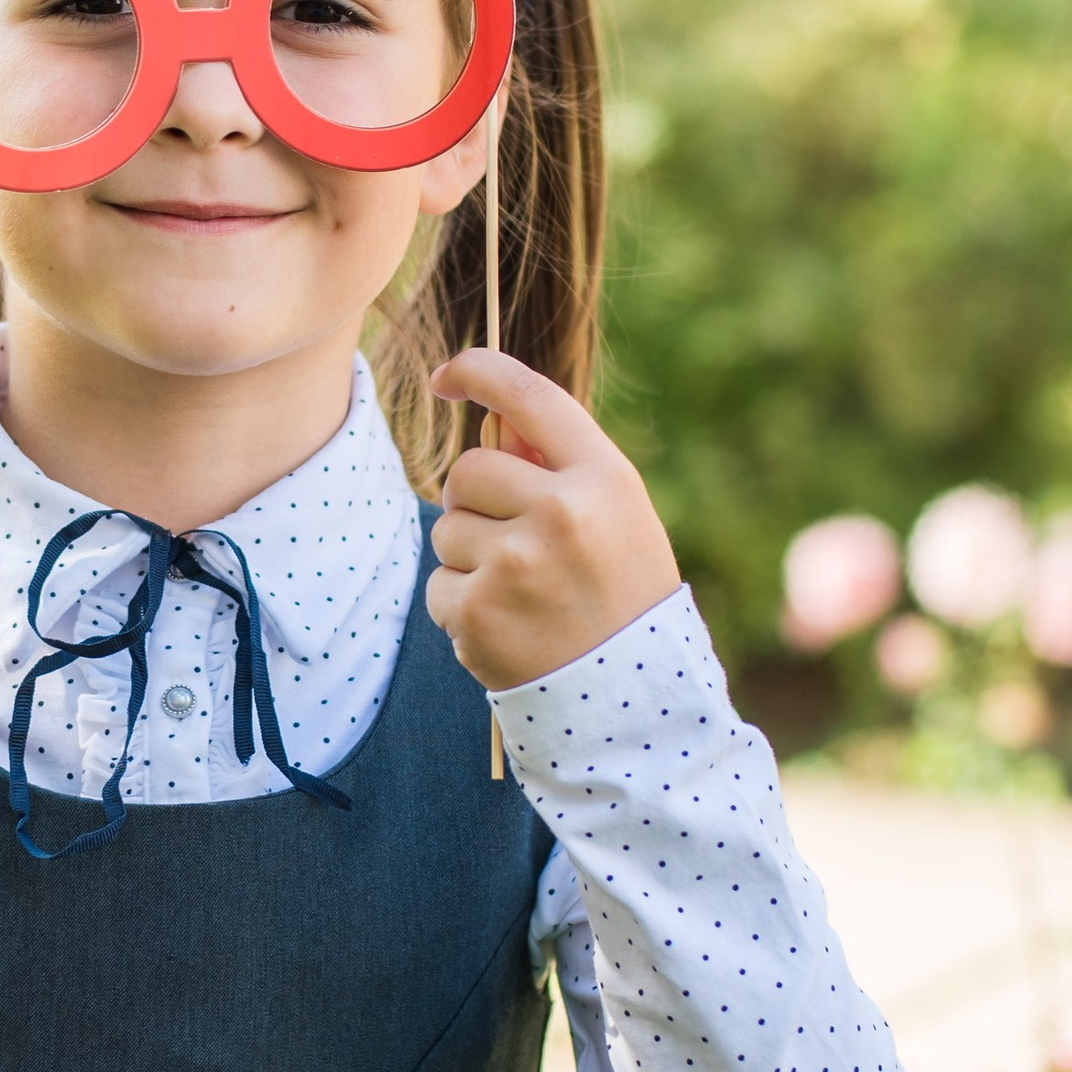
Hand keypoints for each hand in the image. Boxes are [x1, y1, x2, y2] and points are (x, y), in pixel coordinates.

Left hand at [427, 349, 679, 691]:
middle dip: (476, 500)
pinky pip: (438, 584)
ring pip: (447, 529)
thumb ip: (560, 463)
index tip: (448, 375)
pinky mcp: (477, 612)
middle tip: (513, 540)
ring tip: (522, 593)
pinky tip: (507, 626)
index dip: (478, 371)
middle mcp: (559, 514)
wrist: (632, 700)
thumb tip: (495, 415)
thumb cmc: (623, 595)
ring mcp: (514, 565)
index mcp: (603, 480)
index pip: (529, 397)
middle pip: (468, 470)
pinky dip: (461, 604)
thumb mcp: (618, 517)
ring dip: (470, 556)